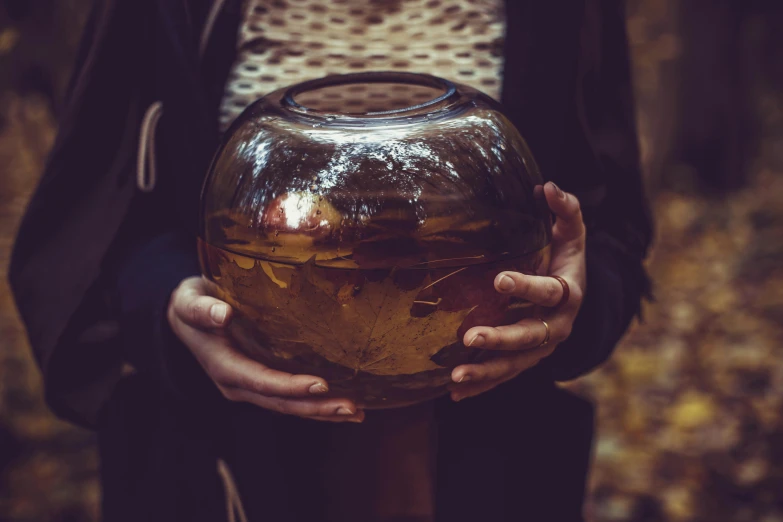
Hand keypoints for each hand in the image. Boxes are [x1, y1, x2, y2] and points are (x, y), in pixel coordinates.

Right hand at [167, 276, 363, 421]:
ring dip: (322, 412)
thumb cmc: (191, 304)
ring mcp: (251, 388)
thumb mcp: (190, 301)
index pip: (262, 381)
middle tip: (352, 408)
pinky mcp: (261, 384)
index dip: (290, 386)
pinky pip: (290, 400)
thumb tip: (222, 314)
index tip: (321, 384)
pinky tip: (342, 407)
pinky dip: (316, 405)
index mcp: (224, 366)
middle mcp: (238, 384)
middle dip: (317, 408)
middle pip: (281, 402)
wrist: (186, 316)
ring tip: (356, 413)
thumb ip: (201, 309)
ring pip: (289, 406)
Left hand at [449, 182, 586, 400]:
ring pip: (515, 365)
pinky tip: (455, 392)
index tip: (498, 279)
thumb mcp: (571, 234)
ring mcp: (541, 349)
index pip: (549, 292)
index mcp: (568, 294)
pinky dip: (482, 386)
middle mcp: (556, 327)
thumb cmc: (566, 258)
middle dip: (501, 338)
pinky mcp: (526, 362)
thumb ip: (565, 210)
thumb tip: (549, 186)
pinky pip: (504, 376)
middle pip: (530, 336)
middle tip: (470, 336)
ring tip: (456, 376)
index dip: (526, 287)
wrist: (576, 297)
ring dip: (486, 372)